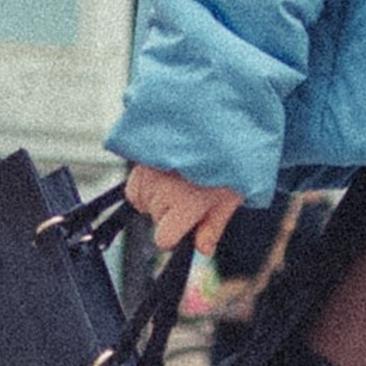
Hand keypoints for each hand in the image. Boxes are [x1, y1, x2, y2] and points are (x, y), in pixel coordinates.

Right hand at [123, 161, 245, 259]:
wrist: (217, 116)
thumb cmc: (229, 157)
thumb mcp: (230, 195)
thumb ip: (214, 225)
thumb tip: (203, 249)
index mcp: (185, 204)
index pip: (164, 239)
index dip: (174, 236)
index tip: (184, 227)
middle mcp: (162, 191)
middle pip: (156, 218)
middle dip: (169, 213)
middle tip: (190, 192)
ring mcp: (148, 173)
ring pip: (143, 203)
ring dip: (156, 198)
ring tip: (178, 181)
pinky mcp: (140, 159)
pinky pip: (134, 186)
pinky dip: (145, 186)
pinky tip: (162, 177)